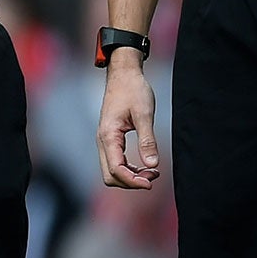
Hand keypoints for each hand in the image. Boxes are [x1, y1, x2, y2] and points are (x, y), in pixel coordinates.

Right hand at [97, 55, 160, 188]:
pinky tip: (146, 164)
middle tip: (153, 177)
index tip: (152, 182)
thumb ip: (147, 141)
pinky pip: (116, 162)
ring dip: (131, 176)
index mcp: (108, 136)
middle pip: (109, 175)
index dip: (132, 181)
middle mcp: (103, 141)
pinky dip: (130, 168)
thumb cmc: (133, 91)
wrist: (123, 75)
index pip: (115, 169)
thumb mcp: (144, 115)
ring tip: (153, 172)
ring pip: (112, 170)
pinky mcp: (111, 139)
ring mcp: (105, 141)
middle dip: (130, 182)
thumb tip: (153, 165)